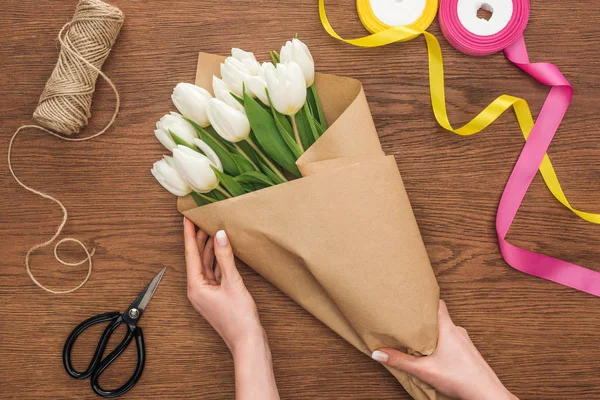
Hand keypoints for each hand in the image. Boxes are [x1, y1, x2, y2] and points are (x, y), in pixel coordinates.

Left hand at [183, 217, 263, 351]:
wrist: (247, 341)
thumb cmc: (238, 318)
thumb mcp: (232, 283)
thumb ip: (226, 257)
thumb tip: (220, 235)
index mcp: (196, 286)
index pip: (191, 254)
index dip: (189, 234)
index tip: (187, 218)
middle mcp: (198, 289)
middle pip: (197, 258)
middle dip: (199, 239)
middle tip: (201, 219)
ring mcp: (207, 293)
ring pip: (206, 265)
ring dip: (209, 248)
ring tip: (212, 229)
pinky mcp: (217, 296)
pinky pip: (214, 272)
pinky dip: (218, 260)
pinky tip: (223, 250)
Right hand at [372, 300, 516, 399]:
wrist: (486, 395)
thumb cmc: (461, 379)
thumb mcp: (424, 370)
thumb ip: (400, 361)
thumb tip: (379, 353)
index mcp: (448, 328)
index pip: (438, 303)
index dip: (425, 299)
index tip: (413, 297)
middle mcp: (458, 331)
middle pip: (439, 317)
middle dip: (424, 319)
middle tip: (409, 319)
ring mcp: (465, 342)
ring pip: (446, 330)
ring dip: (433, 333)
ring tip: (418, 337)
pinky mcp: (468, 353)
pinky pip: (452, 341)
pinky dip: (442, 343)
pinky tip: (434, 354)